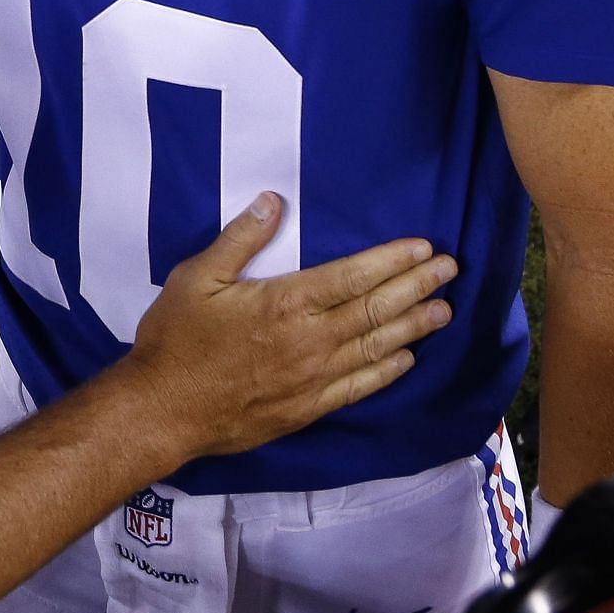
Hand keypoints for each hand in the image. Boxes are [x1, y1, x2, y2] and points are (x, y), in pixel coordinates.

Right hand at [126, 193, 454, 461]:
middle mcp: (310, 340)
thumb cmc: (177, 340)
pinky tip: (407, 359)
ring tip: (444, 311)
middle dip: (417, 287)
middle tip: (450, 271)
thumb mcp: (196, 277)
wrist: (163, 411)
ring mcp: (313, 378)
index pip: (353, 276)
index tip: (423, 248)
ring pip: (376, 348)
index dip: (392, 261)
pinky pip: (360, 387)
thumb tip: (274, 201)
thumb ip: (239, 239)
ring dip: (413, 327)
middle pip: (376, 309)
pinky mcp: (308, 408)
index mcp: (285, 302)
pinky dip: (388, 371)